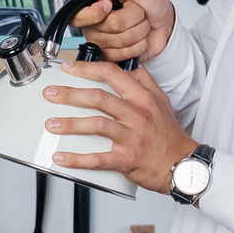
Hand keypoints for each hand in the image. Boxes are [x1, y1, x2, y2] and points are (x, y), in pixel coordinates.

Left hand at [43, 60, 196, 192]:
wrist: (182, 164)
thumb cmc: (168, 134)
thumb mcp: (161, 101)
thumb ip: (144, 82)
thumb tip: (127, 69)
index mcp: (142, 98)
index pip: (112, 74)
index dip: (87, 69)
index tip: (68, 68)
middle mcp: (136, 114)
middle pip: (98, 98)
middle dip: (70, 95)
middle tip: (51, 94)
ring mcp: (131, 137)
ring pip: (96, 125)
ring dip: (70, 124)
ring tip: (52, 124)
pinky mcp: (127, 159)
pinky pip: (98, 159)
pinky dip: (77, 159)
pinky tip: (61, 157)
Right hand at [68, 0, 174, 63]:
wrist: (165, 23)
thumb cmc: (150, 3)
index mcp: (93, 4)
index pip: (80, 15)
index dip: (96, 13)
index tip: (110, 5)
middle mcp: (93, 25)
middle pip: (111, 25)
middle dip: (134, 17)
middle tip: (136, 12)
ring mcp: (102, 43)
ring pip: (122, 40)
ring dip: (140, 30)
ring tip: (140, 24)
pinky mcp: (112, 57)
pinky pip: (125, 54)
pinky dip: (140, 45)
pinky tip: (138, 38)